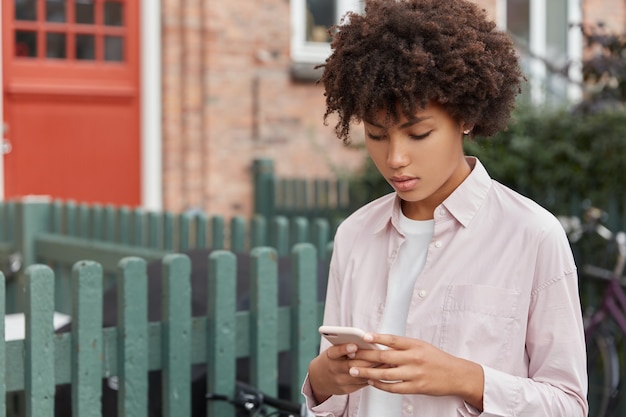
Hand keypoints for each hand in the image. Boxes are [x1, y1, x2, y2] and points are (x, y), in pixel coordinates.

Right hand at [308, 342, 381, 403]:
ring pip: (360, 375)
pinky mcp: (346, 389)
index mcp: (329, 356)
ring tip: (388, 362)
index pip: (336, 352)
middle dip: (368, 359)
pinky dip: (373, 377)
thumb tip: (365, 340)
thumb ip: (345, 346)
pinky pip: (362, 383)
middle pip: (352, 365)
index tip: (354, 345)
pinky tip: (383, 372)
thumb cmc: (331, 360)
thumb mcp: (333, 351)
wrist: (318, 379)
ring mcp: (340, 381)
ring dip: (374, 368)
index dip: (345, 349)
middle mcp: (333, 369)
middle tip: (381, 353)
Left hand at [348, 333, 483, 409]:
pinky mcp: (416, 387)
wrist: (456, 374)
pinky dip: (381, 385)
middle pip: (384, 357)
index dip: (377, 338)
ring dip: (368, 373)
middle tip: (351, 355)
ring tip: (355, 371)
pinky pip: (394, 388)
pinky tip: (372, 382)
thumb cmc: (437, 359)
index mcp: (415, 345)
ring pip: (386, 374)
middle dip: (365, 356)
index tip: (364, 337)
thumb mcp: (421, 346)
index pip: (393, 339)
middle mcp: (414, 358)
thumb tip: (381, 345)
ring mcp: (415, 374)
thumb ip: (403, 346)